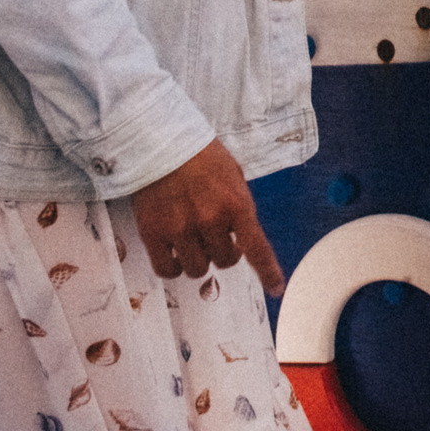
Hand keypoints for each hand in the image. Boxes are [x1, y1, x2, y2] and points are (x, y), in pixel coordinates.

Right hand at [131, 138, 282, 295]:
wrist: (162, 142)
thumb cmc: (203, 157)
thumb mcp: (234, 177)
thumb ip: (239, 208)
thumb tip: (240, 238)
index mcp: (237, 204)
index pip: (257, 248)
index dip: (268, 272)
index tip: (276, 288)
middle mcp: (210, 220)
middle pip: (225, 262)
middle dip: (223, 253)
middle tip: (215, 236)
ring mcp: (181, 229)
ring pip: (197, 269)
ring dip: (199, 259)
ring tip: (193, 240)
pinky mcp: (153, 234)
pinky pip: (166, 269)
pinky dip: (173, 267)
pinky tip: (174, 253)